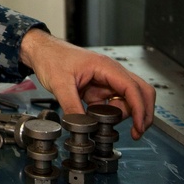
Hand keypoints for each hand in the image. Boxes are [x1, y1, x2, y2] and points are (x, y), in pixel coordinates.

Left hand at [19, 29, 155, 138]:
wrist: (40, 51)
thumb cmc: (51, 57)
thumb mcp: (59, 83)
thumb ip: (72, 106)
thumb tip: (83, 126)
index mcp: (105, 67)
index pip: (132, 88)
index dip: (139, 109)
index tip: (138, 126)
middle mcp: (110, 72)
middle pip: (140, 92)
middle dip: (143, 112)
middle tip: (137, 132)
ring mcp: (105, 80)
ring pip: (128, 99)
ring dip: (125, 114)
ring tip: (110, 126)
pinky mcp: (98, 88)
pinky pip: (112, 103)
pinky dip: (112, 114)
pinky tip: (102, 122)